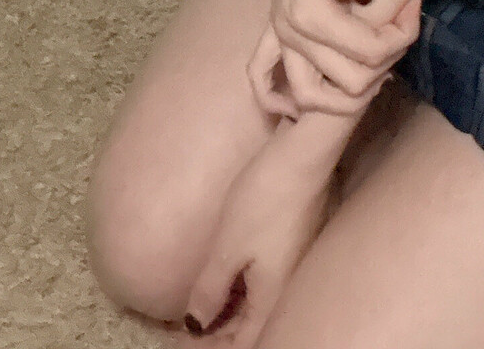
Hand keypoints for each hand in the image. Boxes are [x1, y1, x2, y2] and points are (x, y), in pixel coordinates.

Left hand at [180, 125, 337, 343]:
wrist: (304, 153)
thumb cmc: (265, 199)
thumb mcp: (229, 246)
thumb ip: (210, 290)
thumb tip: (195, 324)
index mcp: (272, 298)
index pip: (241, 344)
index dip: (208, 346)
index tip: (179, 337)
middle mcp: (287, 289)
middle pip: (249, 329)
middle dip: (215, 333)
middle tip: (182, 326)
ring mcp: (292, 266)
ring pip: (256, 306)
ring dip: (227, 312)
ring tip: (198, 305)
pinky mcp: (292, 245)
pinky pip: (262, 285)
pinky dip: (240, 292)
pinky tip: (224, 280)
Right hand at [263, 0, 422, 112]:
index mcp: (308, 11)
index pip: (369, 54)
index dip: (402, 38)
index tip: (415, 6)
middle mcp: (289, 31)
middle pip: (351, 82)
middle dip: (388, 61)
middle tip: (406, 22)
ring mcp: (281, 34)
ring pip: (315, 98)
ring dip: (354, 90)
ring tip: (383, 54)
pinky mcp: (279, 30)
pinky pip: (267, 83)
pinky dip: (290, 101)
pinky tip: (321, 96)